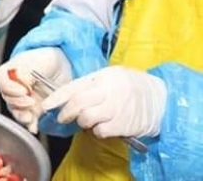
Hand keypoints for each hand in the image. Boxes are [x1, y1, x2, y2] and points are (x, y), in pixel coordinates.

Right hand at [0, 48, 71, 132]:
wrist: (61, 66)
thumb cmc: (45, 60)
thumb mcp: (35, 61)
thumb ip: (25, 73)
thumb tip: (22, 85)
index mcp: (9, 73)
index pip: (2, 82)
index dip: (11, 88)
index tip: (24, 90)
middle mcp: (13, 87)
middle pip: (8, 99)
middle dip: (18, 103)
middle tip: (30, 100)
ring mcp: (23, 100)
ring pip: (16, 111)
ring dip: (22, 116)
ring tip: (30, 116)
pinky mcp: (33, 110)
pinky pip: (28, 120)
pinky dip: (31, 125)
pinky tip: (34, 127)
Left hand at [42, 66, 166, 138]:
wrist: (161, 99)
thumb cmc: (131, 86)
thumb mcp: (110, 76)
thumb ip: (90, 83)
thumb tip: (66, 95)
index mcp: (103, 77)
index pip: (73, 87)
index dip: (56, 98)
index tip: (45, 106)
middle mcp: (108, 92)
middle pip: (77, 104)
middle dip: (65, 112)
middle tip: (61, 117)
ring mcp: (116, 109)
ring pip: (86, 118)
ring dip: (82, 121)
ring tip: (87, 119)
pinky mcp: (123, 125)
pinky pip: (100, 131)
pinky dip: (97, 131)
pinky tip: (102, 125)